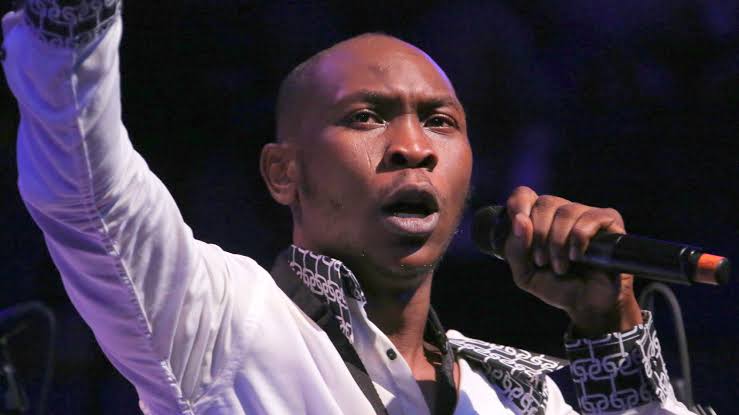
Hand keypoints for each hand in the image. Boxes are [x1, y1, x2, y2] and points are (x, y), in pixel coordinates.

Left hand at [503, 186, 642, 336]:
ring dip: (557, 243)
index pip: (524, 194)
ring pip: (566, 211)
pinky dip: (578, 239)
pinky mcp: (609, 221)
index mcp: (539, 218)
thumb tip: (520, 220)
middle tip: (542, 261)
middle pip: (545, 203)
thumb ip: (515, 249)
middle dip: (539, 235)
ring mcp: (586, 214)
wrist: (587, 305)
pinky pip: (590, 218)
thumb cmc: (557, 286)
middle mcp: (562, 211)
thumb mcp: (525, 273)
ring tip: (560, 267)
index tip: (519, 226)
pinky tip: (577, 257)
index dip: (519, 205)